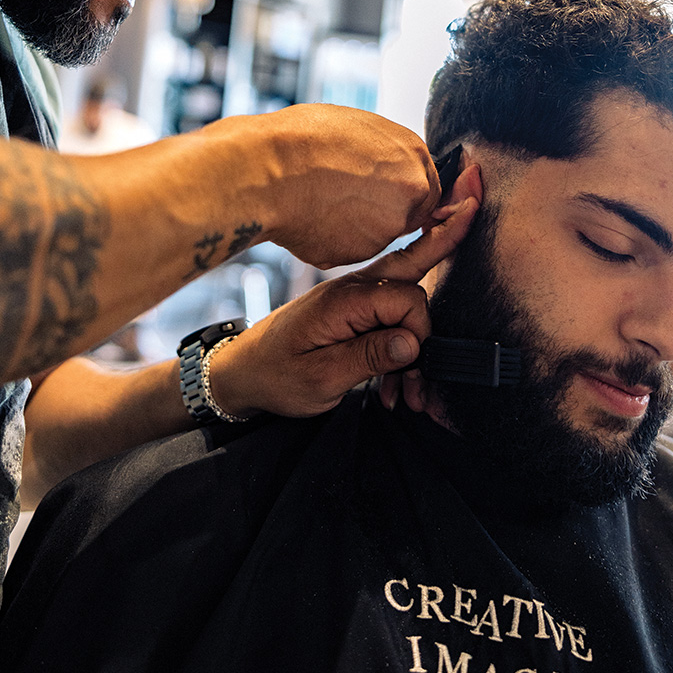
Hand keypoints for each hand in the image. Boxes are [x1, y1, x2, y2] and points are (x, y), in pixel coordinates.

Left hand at [207, 179, 478, 418]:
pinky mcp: (350, 309)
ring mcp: (352, 295)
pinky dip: (400, 348)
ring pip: (406, 300)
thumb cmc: (274, 376)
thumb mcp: (320, 378)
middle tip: (432, 375)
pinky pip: (389, 314)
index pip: (408, 298)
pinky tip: (394, 386)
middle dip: (432, 324)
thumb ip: (368, 357)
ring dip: (416, 345)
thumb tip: (413, 343)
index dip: (420, 333)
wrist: (240, 372)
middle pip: (415, 275)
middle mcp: (352, 287)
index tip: (409, 367)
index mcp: (344, 300)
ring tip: (409, 396)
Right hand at [248, 104, 440, 268]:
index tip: (378, 190)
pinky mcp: (359, 253)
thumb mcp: (355, 125)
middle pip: (409, 213)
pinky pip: (351, 247)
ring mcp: (386, 227)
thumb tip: (386, 162)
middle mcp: (410, 193)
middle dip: (385, 209)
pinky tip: (312, 216)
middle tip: (346, 195)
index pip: (425, 185)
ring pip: (378, 233)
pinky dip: (335, 238)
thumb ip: (384, 151)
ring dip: (359, 225)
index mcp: (413, 155)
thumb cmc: (301, 139)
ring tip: (321, 200)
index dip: (400, 189)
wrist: (266, 169)